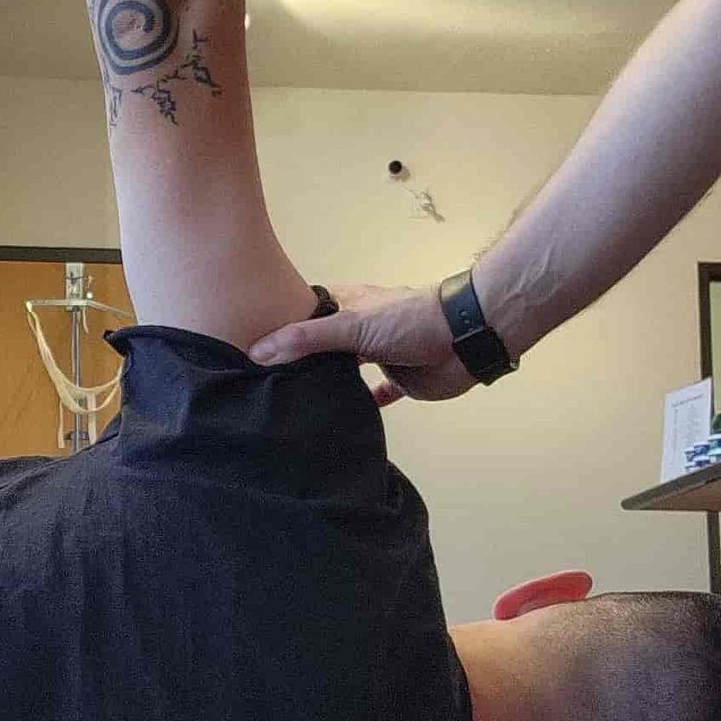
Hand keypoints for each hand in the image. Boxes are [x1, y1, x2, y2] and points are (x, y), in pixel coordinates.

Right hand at [247, 283, 469, 403]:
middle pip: (326, 341)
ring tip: (298, 398)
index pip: (309, 309)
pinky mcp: (401, 378)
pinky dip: (366, 401)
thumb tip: (258, 351)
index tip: (256, 340)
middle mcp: (363, 327)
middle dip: (304, 355)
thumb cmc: (410, 320)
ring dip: (332, 380)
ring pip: (349, 368)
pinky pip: (380, 392)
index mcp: (349, 304)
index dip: (285, 321)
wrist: (464, 339)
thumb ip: (305, 339)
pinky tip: (345, 416)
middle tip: (270, 377)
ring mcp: (382, 353)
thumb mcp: (349, 325)